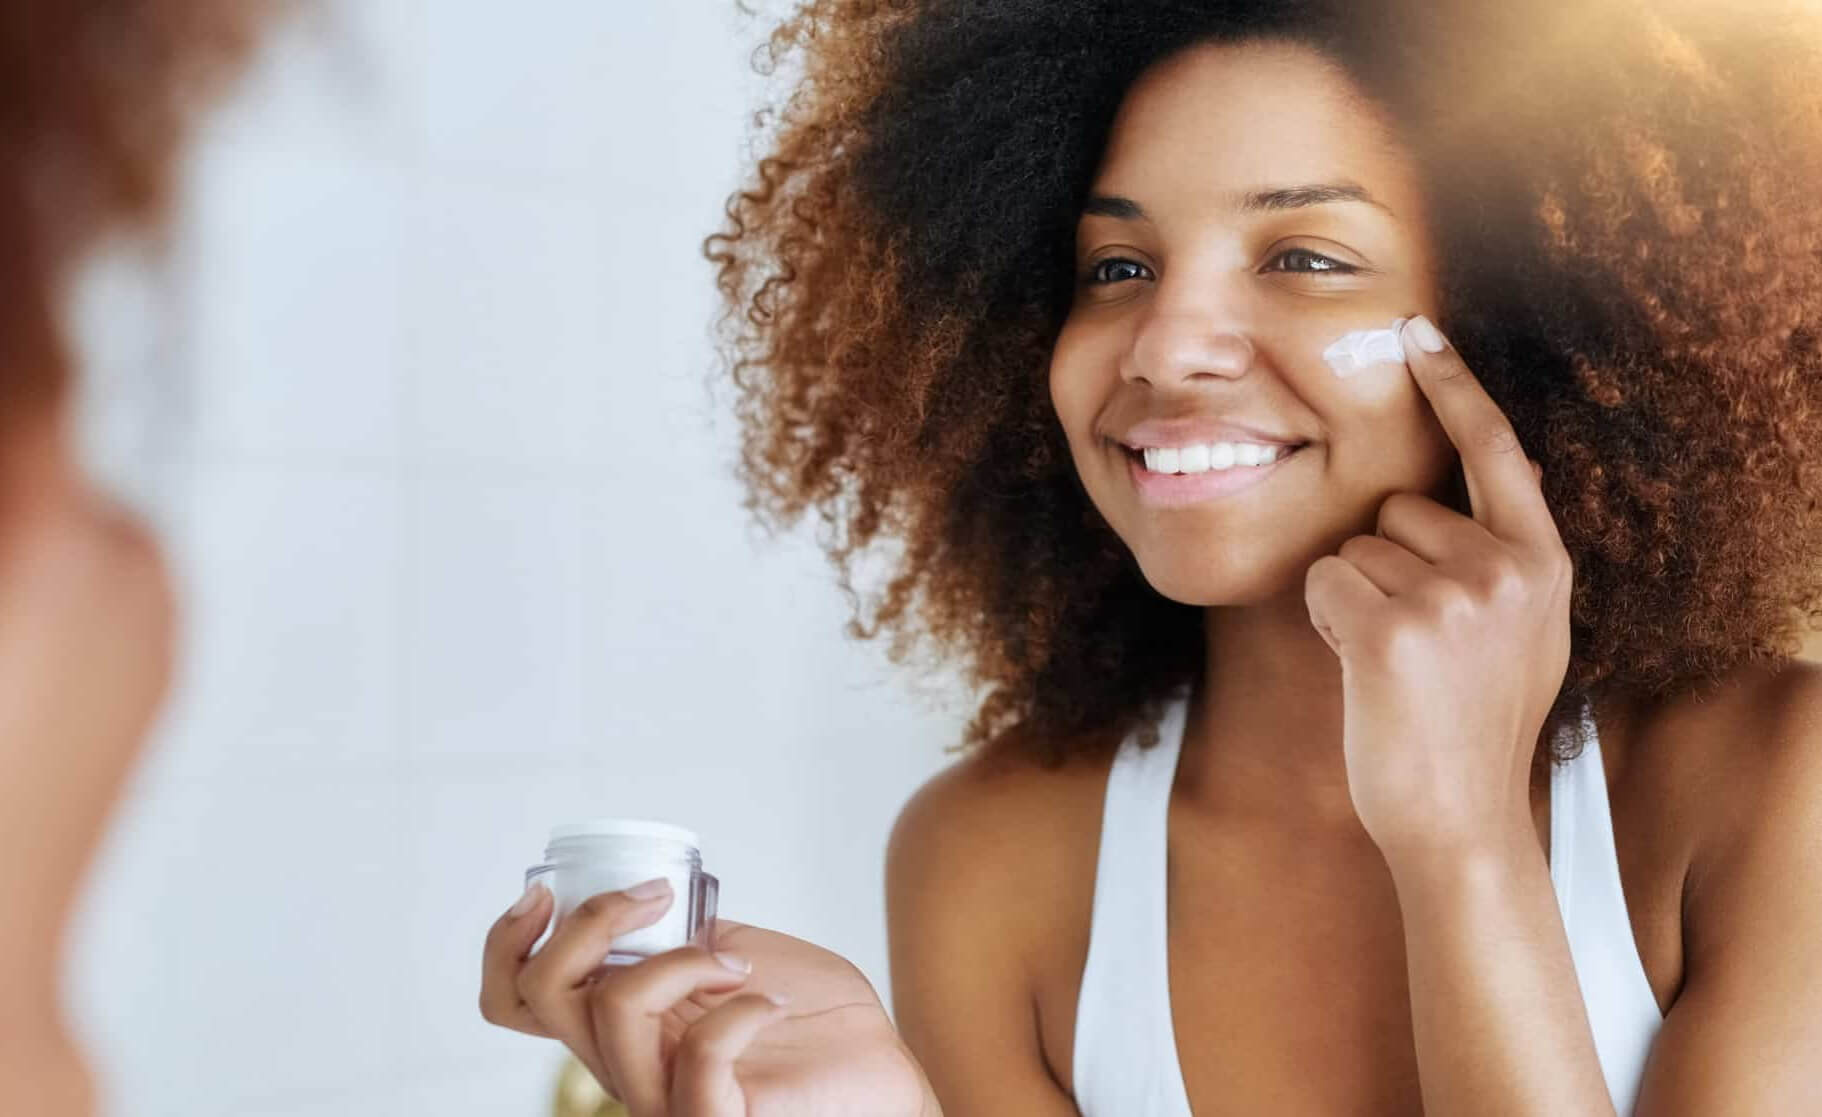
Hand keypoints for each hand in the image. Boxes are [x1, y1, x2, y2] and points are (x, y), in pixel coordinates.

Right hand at [480, 879, 932, 1116]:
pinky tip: (769, 1000)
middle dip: (594, 921)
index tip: (545, 889)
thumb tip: (645, 889)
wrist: (877, 1067)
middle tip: (657, 898)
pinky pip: (699, 1059)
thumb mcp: (726, 949)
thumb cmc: (810, 1019)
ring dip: (682, 961)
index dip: (505, 943)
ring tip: (739, 965)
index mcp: (618, 1024)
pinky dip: (738, 1010)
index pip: (515, 1000)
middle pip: (544, 995)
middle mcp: (626, 1065)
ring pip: (614, 1013)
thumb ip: (676, 931)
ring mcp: (665, 1098)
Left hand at [1302, 314, 1572, 865]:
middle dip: (1386, 564)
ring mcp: (1453, 597)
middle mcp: (1507, 568)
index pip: (1495, 450)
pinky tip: (1364, 671)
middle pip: (1397, 509)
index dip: (1454, 387)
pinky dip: (1325, 620)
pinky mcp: (1393, 628)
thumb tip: (1502, 474)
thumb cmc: (1474, 728)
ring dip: (1354, 599)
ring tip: (1395, 666)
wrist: (1460, 821)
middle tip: (1414, 645)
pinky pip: (1323, 581)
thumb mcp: (1524, 633)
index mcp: (1541, 563)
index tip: (1417, 331)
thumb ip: (1510, 557)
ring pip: (1353, 548)